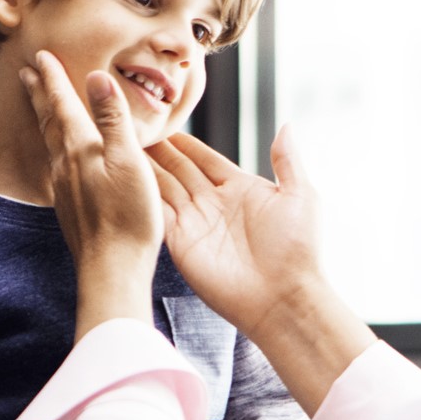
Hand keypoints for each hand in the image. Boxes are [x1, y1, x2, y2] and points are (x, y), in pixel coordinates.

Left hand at [19, 52, 165, 335]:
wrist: (112, 268)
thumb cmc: (127, 216)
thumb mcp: (128, 160)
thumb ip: (112, 118)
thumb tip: (95, 76)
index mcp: (79, 149)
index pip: (62, 103)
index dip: (53, 77)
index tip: (41, 55)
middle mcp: (65, 165)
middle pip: (48, 120)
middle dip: (40, 94)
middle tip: (27, 74)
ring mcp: (65, 187)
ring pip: (50, 142)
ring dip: (44, 118)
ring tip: (41, 106)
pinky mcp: (71, 206)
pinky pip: (58, 163)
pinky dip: (55, 145)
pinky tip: (61, 155)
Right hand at [145, 125, 323, 337]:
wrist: (282, 296)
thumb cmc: (298, 248)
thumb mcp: (300, 195)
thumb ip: (286, 160)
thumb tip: (286, 125)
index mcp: (240, 188)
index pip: (205, 158)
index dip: (185, 142)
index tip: (164, 123)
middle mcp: (213, 203)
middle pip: (178, 169)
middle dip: (157, 150)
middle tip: (134, 128)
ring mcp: (194, 222)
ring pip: (163, 187)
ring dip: (144, 168)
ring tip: (120, 145)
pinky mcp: (179, 242)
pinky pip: (157, 213)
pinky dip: (141, 196)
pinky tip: (125, 176)